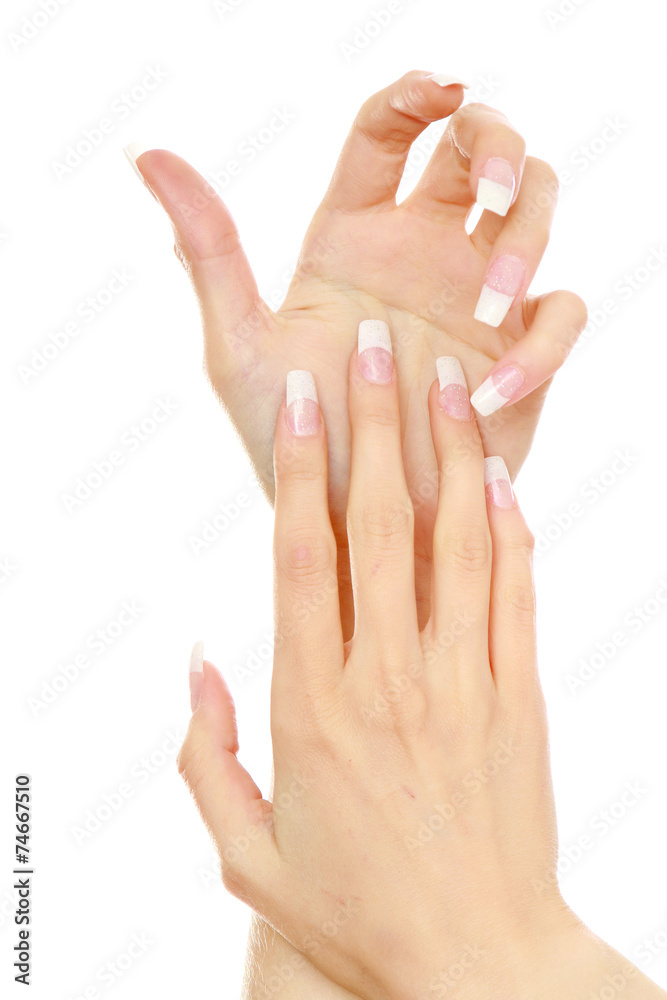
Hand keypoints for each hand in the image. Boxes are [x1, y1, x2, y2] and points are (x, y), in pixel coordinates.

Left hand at [126, 70, 586, 633]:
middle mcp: (421, 253)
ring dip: (527, 237)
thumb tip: (146, 153)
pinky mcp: (521, 353)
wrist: (348, 524)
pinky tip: (490, 391)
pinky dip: (540, 346)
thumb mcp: (240, 344)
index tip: (441, 92)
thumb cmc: (290, 439)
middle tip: (483, 192)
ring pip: (535, 211)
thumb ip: (208, 248)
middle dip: (494, 147)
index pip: (390, 132)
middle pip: (480, 149)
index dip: (420, 95)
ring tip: (489, 304)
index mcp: (354, 234)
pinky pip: (563, 316)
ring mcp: (477, 299)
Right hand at [177, 331, 661, 999]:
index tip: (300, 400)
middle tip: (371, 349)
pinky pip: (515, 595)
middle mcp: (388, 680)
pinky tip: (499, 476)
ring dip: (447, 455)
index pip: (302, 560)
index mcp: (312, 709)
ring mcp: (463, 684)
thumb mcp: (247, 855)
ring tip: (441, 380)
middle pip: (379, 528)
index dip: (300, 470)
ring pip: (455, 544)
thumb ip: (206, 756)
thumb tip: (199, 661)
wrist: (478, 964)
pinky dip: (508, 531)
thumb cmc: (356, 912)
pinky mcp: (521, 700)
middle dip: (373, 428)